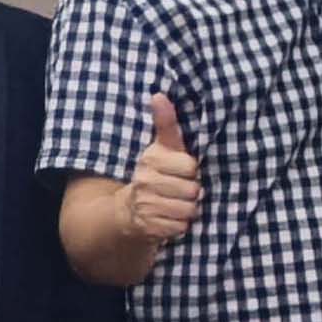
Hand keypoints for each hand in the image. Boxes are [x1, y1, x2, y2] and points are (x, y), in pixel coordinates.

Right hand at [123, 93, 201, 247]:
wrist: (129, 210)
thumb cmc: (156, 174)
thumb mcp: (162, 148)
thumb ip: (166, 123)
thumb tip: (159, 94)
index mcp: (151, 159)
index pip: (190, 167)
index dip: (193, 172)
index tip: (185, 173)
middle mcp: (145, 181)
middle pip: (191, 190)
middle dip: (193, 193)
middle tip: (184, 191)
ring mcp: (145, 204)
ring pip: (187, 209)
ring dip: (188, 210)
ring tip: (178, 205)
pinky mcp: (148, 226)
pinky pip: (179, 227)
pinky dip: (180, 225)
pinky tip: (172, 218)